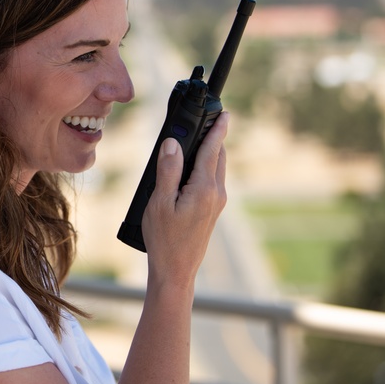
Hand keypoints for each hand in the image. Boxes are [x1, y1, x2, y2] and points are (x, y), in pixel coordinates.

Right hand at [141, 112, 228, 287]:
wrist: (177, 269)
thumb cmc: (164, 238)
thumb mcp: (159, 202)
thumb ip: (168, 171)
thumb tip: (173, 144)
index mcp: (204, 188)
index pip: (212, 150)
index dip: (217, 130)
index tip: (225, 113)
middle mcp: (216, 193)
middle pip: (217, 157)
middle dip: (212, 139)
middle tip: (205, 122)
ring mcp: (217, 203)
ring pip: (215, 169)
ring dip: (208, 154)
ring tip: (194, 142)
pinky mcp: (213, 210)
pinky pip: (212, 180)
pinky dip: (204, 168)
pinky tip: (189, 170)